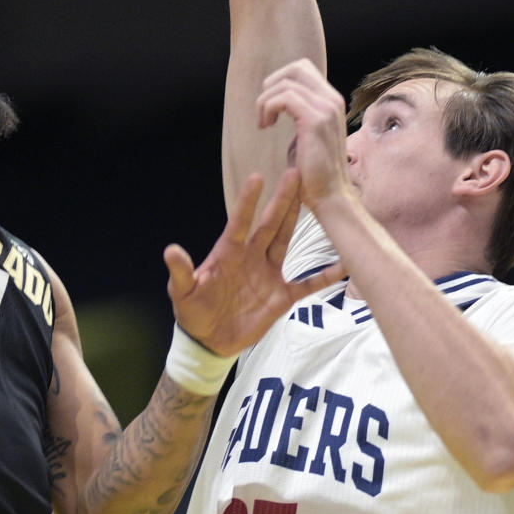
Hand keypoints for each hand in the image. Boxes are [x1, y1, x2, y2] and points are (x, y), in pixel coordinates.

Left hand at [163, 169, 342, 356]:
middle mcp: (251, 257)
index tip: (258, 177)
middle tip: (296, 173)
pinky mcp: (281, 297)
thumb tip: (170, 250)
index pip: (240, 222)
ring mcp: (268, 275)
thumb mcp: (182, 292)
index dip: (248, 202)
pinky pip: (307, 285)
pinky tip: (343, 264)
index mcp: (228, 253)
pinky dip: (324, 276)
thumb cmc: (192, 312)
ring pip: (286, 242)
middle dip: (282, 200)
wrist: (209, 341)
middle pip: (270, 224)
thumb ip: (181, 272)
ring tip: (315, 199)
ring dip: (297, 222)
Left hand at [256, 58, 352, 210]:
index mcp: (331, 101)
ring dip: (266, 101)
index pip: (303, 68)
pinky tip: (266, 126)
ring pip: (286, 83)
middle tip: (265, 110)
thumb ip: (300, 113)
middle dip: (272, 84)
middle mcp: (332, 100)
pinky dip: (268, 108)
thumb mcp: (307, 133)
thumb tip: (282, 100)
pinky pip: (284, 98)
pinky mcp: (316, 121)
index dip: (281, 80)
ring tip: (264, 123)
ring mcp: (326, 109)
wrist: (330, 196)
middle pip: (297, 68)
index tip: (272, 105)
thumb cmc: (314, 171)